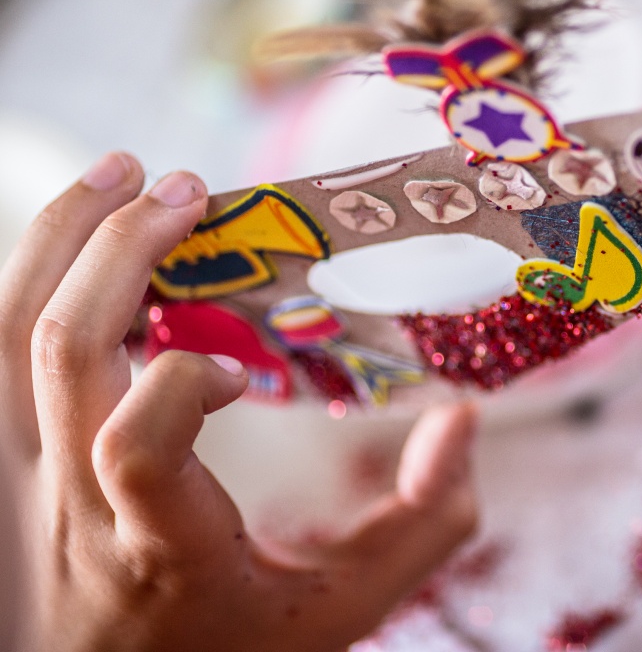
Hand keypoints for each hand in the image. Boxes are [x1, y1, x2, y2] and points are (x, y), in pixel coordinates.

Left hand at [0, 157, 478, 651]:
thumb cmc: (237, 647)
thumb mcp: (348, 605)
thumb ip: (423, 523)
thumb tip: (460, 419)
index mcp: (162, 542)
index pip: (131, 446)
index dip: (180, 383)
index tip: (246, 371)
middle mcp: (75, 505)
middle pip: (61, 354)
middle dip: (120, 249)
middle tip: (188, 189)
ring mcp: (28, 477)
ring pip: (11, 338)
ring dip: (61, 240)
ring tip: (121, 172)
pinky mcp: (15, 458)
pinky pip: (4, 351)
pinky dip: (40, 276)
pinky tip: (87, 240)